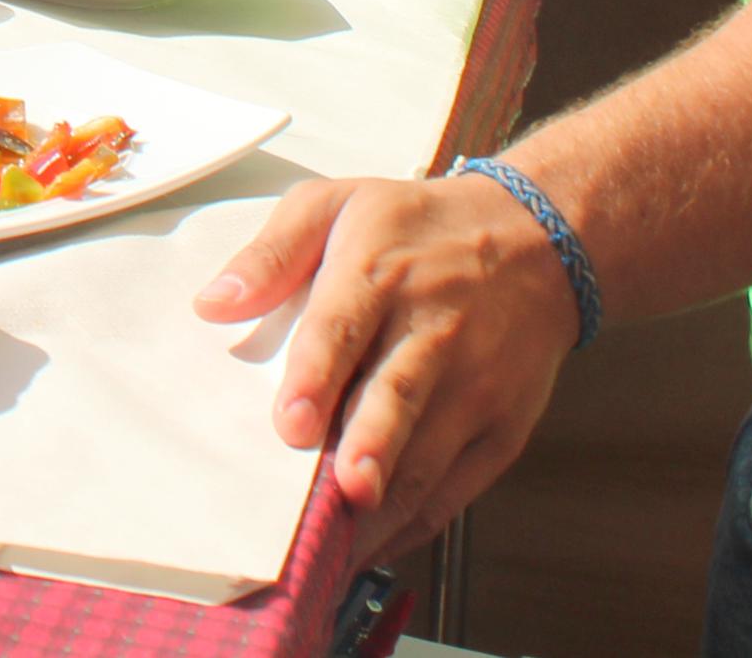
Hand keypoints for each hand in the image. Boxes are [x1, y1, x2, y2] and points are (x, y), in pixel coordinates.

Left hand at [191, 173, 581, 560]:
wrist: (538, 241)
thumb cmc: (418, 228)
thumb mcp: (338, 204)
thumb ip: (272, 252)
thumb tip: (214, 302)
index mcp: (380, 272)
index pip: (343, 327)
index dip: (316, 377)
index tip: (289, 421)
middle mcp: (433, 331)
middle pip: (396, 397)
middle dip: (368, 447)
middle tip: (341, 490)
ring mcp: (476, 385)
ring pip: (428, 454)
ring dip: (387, 503)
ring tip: (343, 547)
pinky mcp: (503, 426)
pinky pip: (457, 486)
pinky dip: (418, 522)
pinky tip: (377, 544)